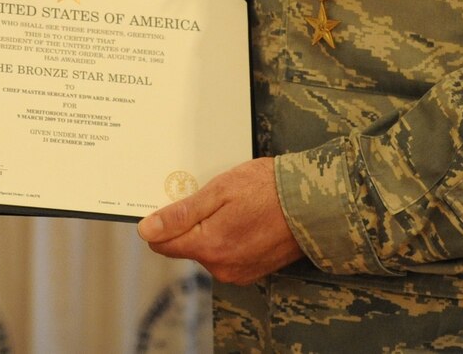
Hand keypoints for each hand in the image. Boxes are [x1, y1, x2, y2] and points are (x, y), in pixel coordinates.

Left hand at [136, 157, 303, 284]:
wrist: (315, 204)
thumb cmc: (268, 190)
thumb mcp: (219, 191)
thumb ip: (181, 214)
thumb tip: (146, 231)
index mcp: (208, 247)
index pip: (162, 243)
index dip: (164, 221)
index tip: (176, 200)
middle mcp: (220, 267)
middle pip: (185, 246)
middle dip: (192, 223)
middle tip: (214, 197)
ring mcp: (237, 272)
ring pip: (207, 250)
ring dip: (212, 230)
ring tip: (236, 206)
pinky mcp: (251, 272)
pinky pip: (226, 255)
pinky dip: (230, 238)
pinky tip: (246, 219)